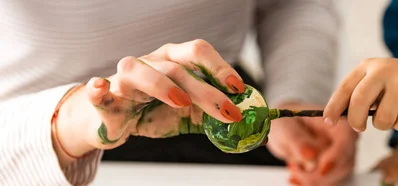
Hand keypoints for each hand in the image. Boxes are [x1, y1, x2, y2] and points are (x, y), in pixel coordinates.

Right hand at [54, 40, 244, 165]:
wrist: (116, 120)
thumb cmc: (154, 109)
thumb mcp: (190, 112)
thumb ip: (216, 116)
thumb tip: (254, 129)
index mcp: (176, 60)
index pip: (200, 53)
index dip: (221, 68)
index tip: (239, 89)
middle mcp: (153, 62)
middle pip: (179, 66)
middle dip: (206, 88)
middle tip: (226, 109)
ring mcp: (127, 76)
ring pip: (142, 71)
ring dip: (162, 85)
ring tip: (181, 102)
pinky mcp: (106, 95)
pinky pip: (98, 90)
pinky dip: (98, 89)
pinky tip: (101, 88)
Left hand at [267, 103, 357, 185]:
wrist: (284, 129)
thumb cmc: (287, 121)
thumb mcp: (285, 126)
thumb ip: (297, 140)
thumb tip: (311, 156)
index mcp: (336, 120)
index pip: (346, 140)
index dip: (336, 157)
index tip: (321, 169)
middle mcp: (343, 138)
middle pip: (344, 164)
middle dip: (319, 173)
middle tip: (296, 169)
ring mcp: (341, 155)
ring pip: (337, 176)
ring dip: (313, 180)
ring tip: (293, 168)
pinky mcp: (334, 168)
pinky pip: (329, 181)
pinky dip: (311, 183)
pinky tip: (296, 179)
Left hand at [323, 57, 397, 131]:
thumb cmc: (395, 85)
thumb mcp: (374, 81)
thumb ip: (357, 95)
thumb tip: (336, 119)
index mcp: (368, 66)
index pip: (345, 88)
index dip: (334, 107)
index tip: (328, 121)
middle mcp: (383, 71)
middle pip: (359, 102)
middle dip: (356, 121)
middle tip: (359, 127)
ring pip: (382, 120)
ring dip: (385, 124)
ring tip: (393, 113)